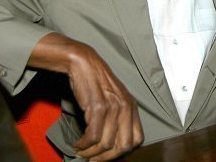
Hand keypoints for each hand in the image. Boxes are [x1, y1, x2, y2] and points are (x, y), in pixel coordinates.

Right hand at [68, 43, 143, 159]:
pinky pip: (93, 136)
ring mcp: (113, 107)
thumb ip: (118, 117)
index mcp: (132, 107)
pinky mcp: (98, 107)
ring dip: (91, 153)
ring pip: (106, 143)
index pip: (137, 139)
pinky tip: (78, 144)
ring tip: (82, 151)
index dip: (122, 151)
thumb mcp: (114, 98)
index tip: (108, 154)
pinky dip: (84, 145)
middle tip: (93, 160)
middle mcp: (126, 108)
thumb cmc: (95, 82)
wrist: (84, 63)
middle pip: (123, 146)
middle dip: (107, 157)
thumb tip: (112, 144)